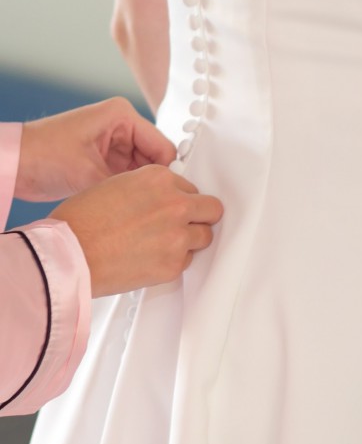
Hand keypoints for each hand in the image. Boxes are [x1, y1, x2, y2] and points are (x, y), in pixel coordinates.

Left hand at [15, 97, 176, 200]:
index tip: (170, 199)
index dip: (167, 175)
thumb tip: (155, 203)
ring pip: (142, 172)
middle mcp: (120, 127)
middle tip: (156, 209)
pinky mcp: (103, 161)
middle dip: (154, 184)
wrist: (12, 165)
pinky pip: (126, 178)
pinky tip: (128, 209)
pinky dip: (127, 192)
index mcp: (121, 116)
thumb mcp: (90, 173)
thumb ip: (128, 187)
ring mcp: (111, 144)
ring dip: (140, 190)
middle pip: (155, 160)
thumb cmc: (41, 155)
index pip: (163, 147)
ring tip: (141, 211)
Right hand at [49, 165, 223, 295]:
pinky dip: (173, 262)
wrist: (69, 253)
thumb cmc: (81, 221)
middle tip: (185, 225)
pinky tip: (150, 259)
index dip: (180, 200)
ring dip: (189, 241)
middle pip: (211, 209)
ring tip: (162, 245)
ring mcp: (177, 235)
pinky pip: (186, 262)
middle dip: (199, 217)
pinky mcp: (174, 264)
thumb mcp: (116, 185)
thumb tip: (162, 199)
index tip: (174, 209)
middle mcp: (174, 203)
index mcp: (159, 178)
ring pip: (204, 237)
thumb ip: (147, 190)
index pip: (190, 187)